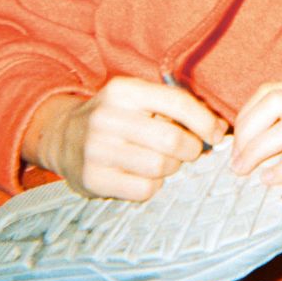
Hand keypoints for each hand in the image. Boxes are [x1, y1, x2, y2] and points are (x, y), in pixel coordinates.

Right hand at [23, 76, 227, 200]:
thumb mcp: (139, 99)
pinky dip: (153, 187)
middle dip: (191, 149)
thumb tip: (220, 129)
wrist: (62, 136)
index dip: (204, 121)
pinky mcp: (92, 179)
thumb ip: (177, 107)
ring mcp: (96, 149)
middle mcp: (107, 117)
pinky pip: (143, 190)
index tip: (216, 134)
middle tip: (190, 151)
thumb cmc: (116, 117)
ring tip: (164, 162)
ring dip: (171, 168)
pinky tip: (145, 177)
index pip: (177, 103)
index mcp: (124, 90)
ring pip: (159, 167)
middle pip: (171, 140)